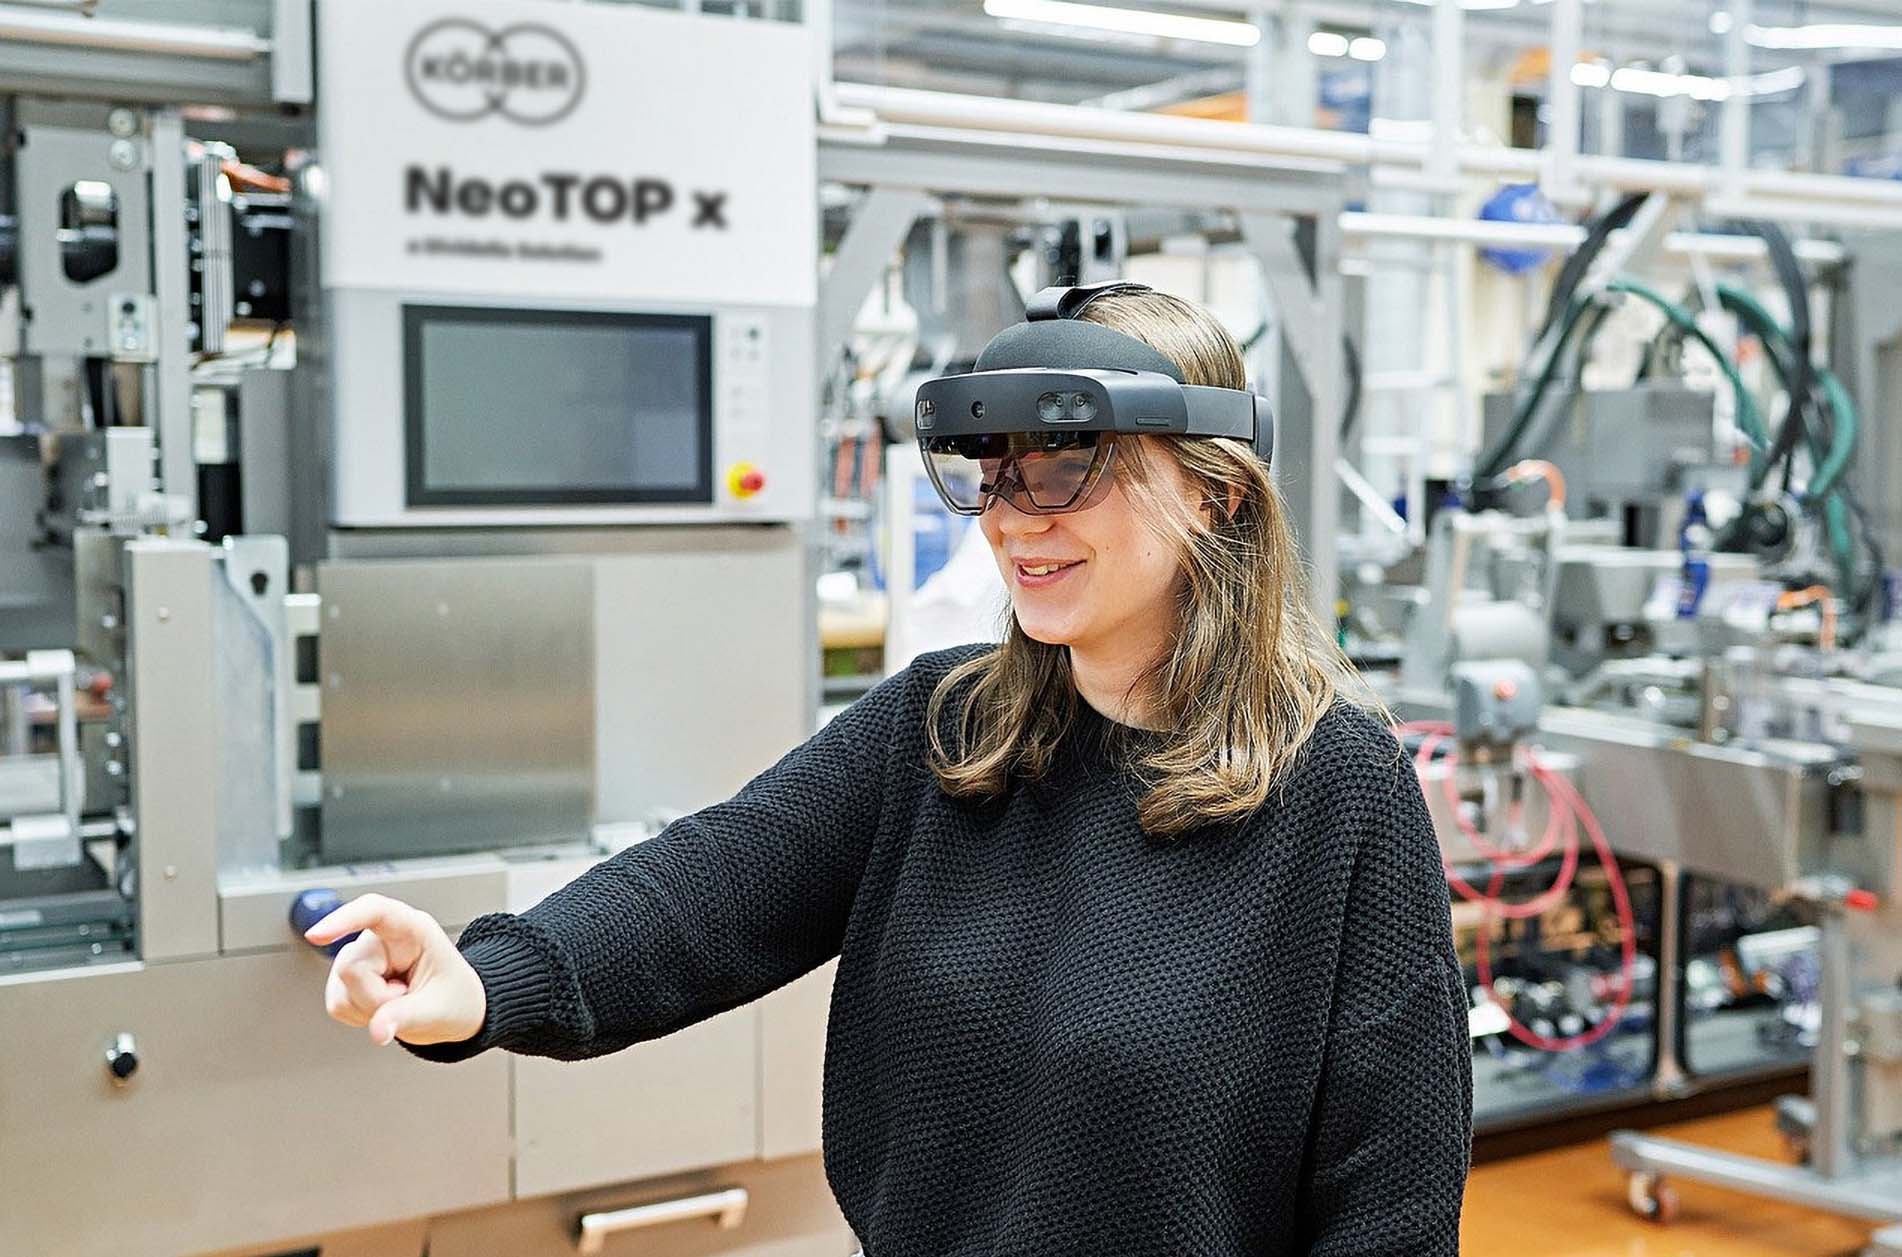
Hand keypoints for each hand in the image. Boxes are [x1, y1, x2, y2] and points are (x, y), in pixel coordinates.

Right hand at [306, 893, 486, 1046]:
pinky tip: (382, 1009)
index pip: (374, 911)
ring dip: (369, 1009)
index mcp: (412, 929)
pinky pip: (337, 1004)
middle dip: (376, 999)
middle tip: (407, 999)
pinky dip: (359, 1016)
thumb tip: (377, 1031)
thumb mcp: (438, 1008)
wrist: (453, 1009)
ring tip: (399, 1001)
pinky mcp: (346, 980)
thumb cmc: (453, 996)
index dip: (344, 919)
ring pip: (341, 990)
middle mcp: (382, 937)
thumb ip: (405, 1017)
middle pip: (351, 967)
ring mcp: (361, 956)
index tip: (317, 935)